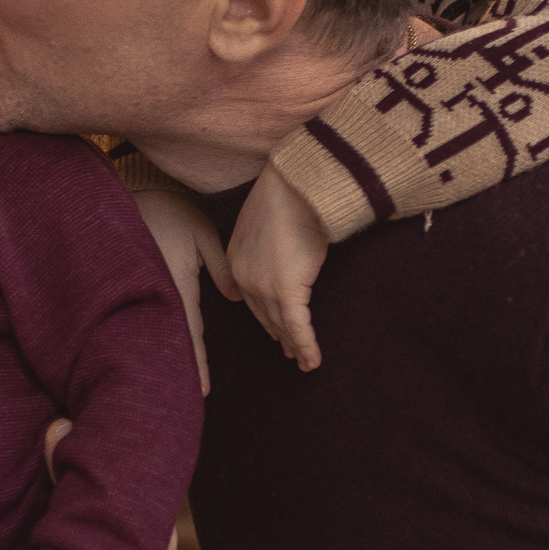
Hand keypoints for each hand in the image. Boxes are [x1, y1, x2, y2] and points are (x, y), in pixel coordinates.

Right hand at [131, 187, 234, 394]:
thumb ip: (220, 267)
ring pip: (160, 331)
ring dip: (169, 357)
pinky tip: (160, 352)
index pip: (191, 333)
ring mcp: (145, 290)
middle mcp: (158, 292)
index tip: (205, 391)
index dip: (198, 363)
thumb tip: (236, 298)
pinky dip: (158, 336)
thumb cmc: (168, 210)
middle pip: (173, 340)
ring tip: (175, 387)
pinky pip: (149, 315)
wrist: (127, 194)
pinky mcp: (138, 284)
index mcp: (177, 284)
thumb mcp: (202, 233)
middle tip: (189, 401)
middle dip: (182, 370)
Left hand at [229, 166, 329, 370]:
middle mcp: (244, 278)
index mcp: (236, 259)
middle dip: (278, 334)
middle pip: (265, 316)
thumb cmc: (287, 195)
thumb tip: (285, 251)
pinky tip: (312, 362)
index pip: (251, 298)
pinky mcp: (287, 291)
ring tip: (303, 362)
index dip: (266, 316)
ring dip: (294, 345)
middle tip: (289, 351)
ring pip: (281, 325)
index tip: (276, 329)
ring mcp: (264, 287)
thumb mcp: (268, 219)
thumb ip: (267, 241)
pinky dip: (306, 346)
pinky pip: (298, 327)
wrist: (295, 188)